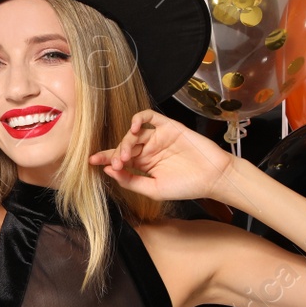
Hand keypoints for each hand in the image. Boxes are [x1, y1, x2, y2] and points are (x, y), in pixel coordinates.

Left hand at [87, 109, 239, 202]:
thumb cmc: (186, 187)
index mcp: (144, 165)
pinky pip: (149, 116)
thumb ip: (131, 181)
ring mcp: (158, 137)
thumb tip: (108, 171)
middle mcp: (149, 150)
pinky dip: (139, 118)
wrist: (213, 177)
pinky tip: (134, 127)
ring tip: (126, 153)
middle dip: (116, 153)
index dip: (105, 158)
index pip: (119, 159)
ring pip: (134, 132)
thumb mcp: (153, 189)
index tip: (91, 161)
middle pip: (124, 145)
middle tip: (117, 162)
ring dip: (126, 140)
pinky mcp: (169, 126)